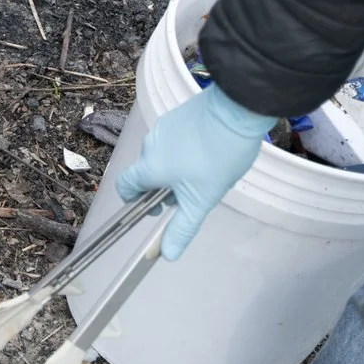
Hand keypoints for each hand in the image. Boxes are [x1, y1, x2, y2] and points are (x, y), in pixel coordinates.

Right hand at [116, 84, 273, 259]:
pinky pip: (175, 137)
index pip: (125, 187)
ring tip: (203, 172)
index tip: (157, 208)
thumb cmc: (217, 157)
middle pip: (146, 172)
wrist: (238, 109)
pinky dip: (184, 148)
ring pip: (162, 154)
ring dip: (174, 167)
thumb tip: (167, 254)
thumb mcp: (201, 199)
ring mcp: (165, 126)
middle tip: (189, 194)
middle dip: (162, 186)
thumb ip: (182, 227)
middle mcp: (150, 145)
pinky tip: (208, 151)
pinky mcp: (181, 113)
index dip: (135, 201)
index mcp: (149, 168)